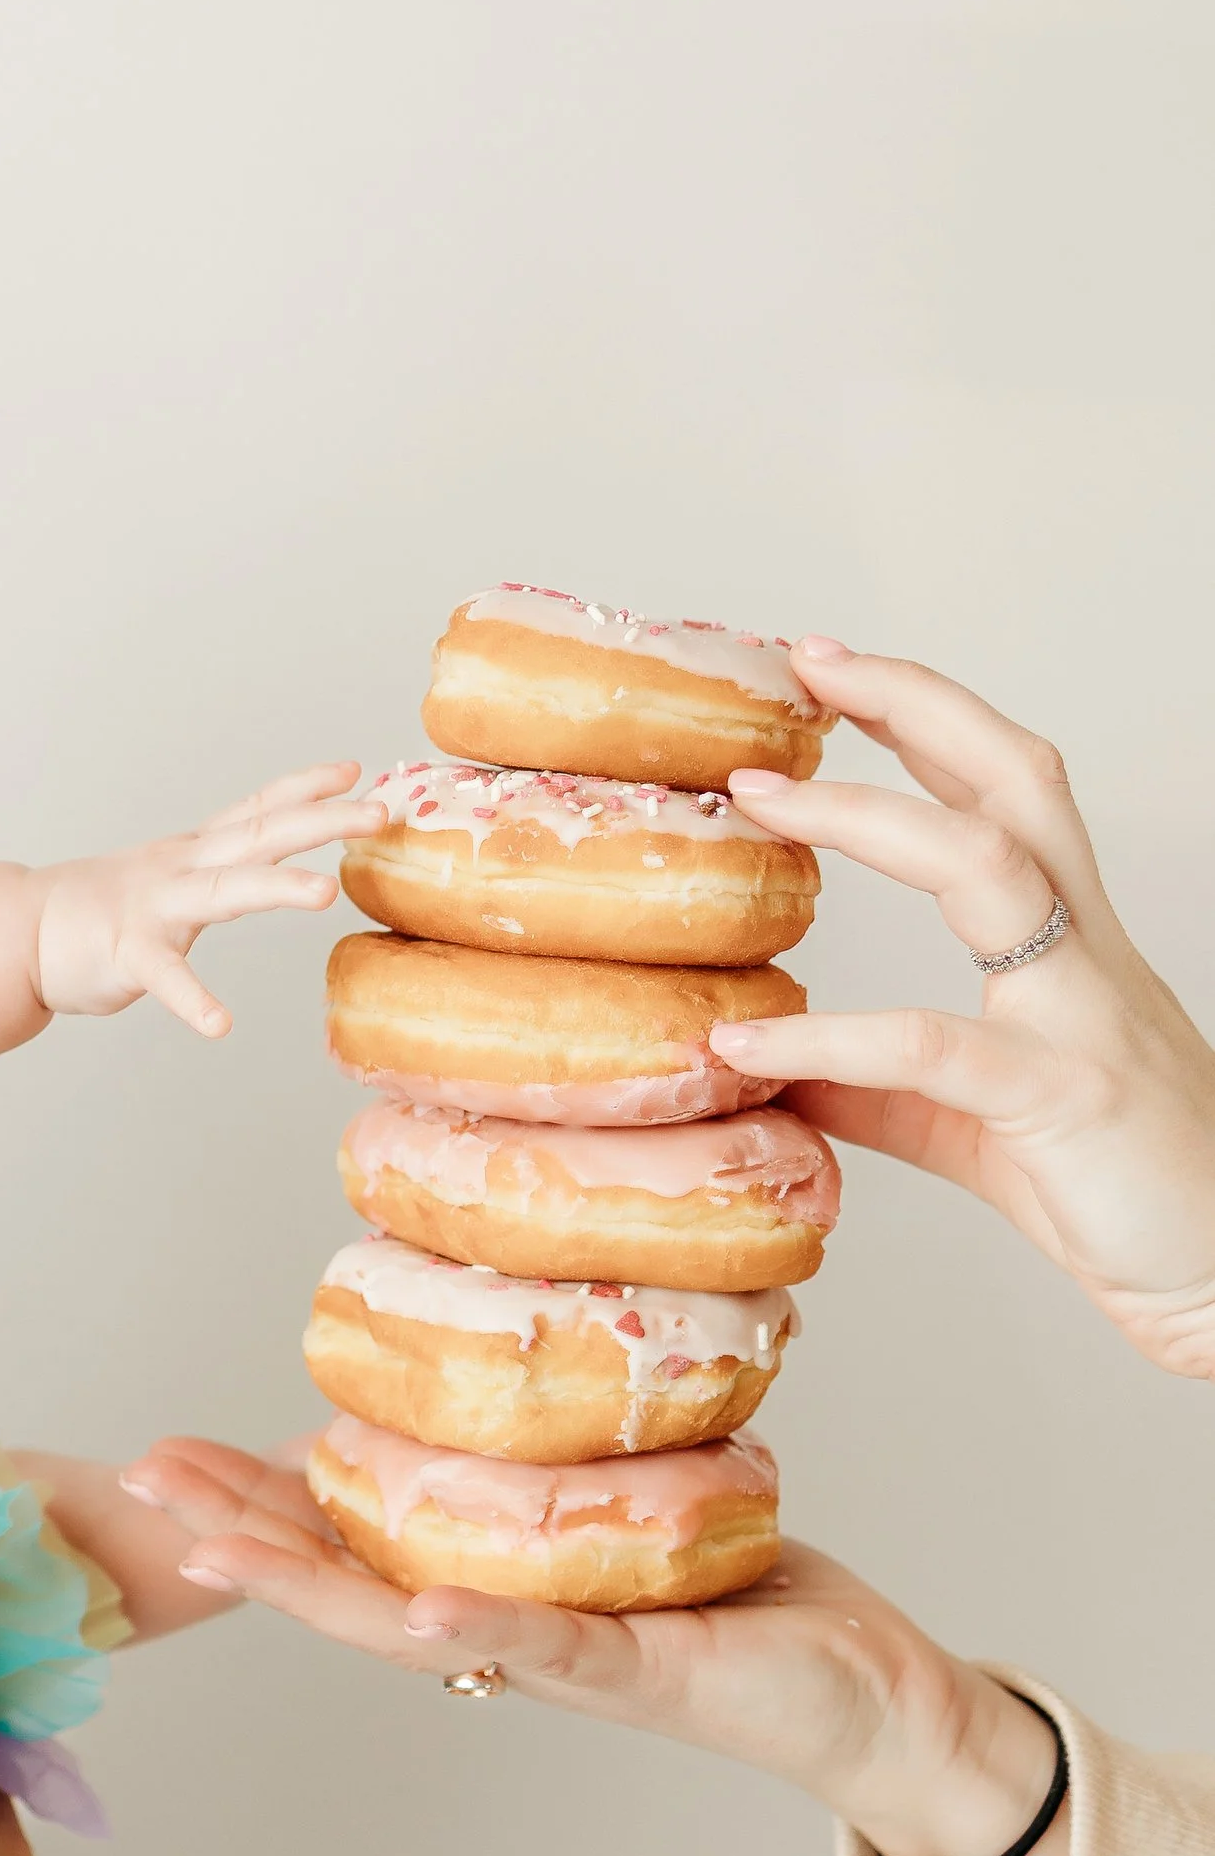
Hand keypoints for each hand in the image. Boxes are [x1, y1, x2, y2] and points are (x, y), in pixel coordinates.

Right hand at [33, 763, 383, 1037]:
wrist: (18, 932)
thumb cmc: (94, 912)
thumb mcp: (163, 877)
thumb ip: (211, 871)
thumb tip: (257, 863)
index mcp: (192, 854)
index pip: (257, 809)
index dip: (306, 788)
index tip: (356, 771)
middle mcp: (181, 870)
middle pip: (260, 836)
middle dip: (322, 821)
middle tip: (380, 812)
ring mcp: (154, 910)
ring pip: (225, 891)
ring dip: (277, 887)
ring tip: (326, 892)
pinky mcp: (128, 956)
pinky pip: (167, 980)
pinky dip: (193, 1001)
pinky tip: (220, 1024)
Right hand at [121, 1437, 1075, 1855]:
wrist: (873, 1705)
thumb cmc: (755, 1607)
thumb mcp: (635, 1517)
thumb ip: (560, 1470)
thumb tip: (502, 1371)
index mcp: (496, 1594)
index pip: (349, 1543)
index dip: (249, 1506)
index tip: (163, 1457)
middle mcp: (508, 1638)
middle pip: (342, 1588)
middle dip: (234, 1535)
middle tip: (141, 1482)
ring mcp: (567, 1664)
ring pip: (411, 1626)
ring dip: (309, 1587)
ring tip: (220, 1546)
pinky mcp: (649, 1676)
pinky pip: (549, 1655)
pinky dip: (480, 1633)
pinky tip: (421, 1609)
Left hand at [703, 639, 1214, 1375]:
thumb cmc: (1117, 1192)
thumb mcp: (973, 1126)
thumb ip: (879, 1091)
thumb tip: (772, 1073)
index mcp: (1069, 947)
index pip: (1004, 790)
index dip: (925, 719)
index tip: (834, 676)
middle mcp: (1082, 955)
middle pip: (1013, 776)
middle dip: (911, 702)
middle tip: (806, 662)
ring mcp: (1077, 1016)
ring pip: (985, 865)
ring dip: (863, 815)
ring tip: (754, 799)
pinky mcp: (1057, 1098)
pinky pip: (927, 1047)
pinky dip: (823, 1039)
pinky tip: (739, 1043)